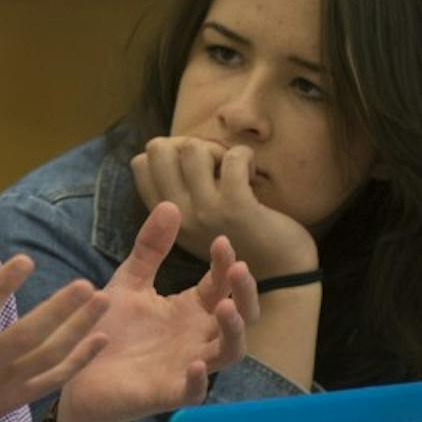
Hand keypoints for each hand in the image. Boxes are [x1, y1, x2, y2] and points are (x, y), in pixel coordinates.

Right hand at [0, 225, 110, 421]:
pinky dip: (78, 362)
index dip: (2, 285)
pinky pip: (52, 381)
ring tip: (101, 303)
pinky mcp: (12, 399)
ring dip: (77, 330)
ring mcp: (1, 385)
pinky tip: (100, 340)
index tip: (25, 260)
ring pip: (47, 357)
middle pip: (28, 336)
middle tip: (86, 284)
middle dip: (60, 311)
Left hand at [54, 202, 257, 421]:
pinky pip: (195, 391)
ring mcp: (188, 366)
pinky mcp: (169, 393)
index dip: (226, 264)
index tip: (220, 241)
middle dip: (245, 293)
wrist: (78, 373)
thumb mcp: (129, 283)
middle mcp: (197, 337)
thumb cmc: (110, 329)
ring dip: (233, 330)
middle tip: (239, 269)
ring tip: (224, 307)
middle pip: (240, 317)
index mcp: (190, 310)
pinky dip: (200, 380)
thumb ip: (150, 250)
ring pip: (229, 352)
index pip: (221, 284)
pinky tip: (196, 363)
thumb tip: (171, 204)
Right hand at [131, 137, 316, 278]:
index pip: (141, 164)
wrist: (281, 277)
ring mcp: (206, 211)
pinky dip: (245, 156)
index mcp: (167, 218)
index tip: (195, 167)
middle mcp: (179, 216)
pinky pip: (233, 158)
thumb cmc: (242, 241)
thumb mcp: (199, 222)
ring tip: (233, 170)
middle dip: (187, 144)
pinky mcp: (236, 207)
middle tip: (213, 165)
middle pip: (157, 150)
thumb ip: (183, 194)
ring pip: (192, 148)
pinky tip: (252, 174)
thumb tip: (181, 148)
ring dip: (217, 149)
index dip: (169, 152)